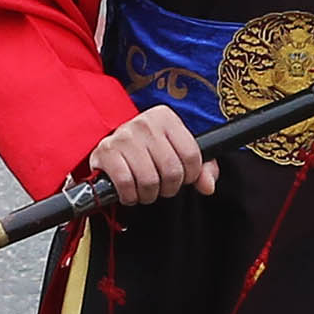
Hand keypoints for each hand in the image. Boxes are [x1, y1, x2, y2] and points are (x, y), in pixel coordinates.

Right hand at [85, 104, 214, 206]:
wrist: (113, 149)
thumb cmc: (150, 152)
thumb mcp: (179, 153)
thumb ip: (203, 169)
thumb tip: (208, 186)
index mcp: (165, 118)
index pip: (192, 155)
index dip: (190, 175)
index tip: (183, 177)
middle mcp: (144, 123)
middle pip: (171, 170)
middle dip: (169, 188)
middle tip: (163, 187)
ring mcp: (123, 136)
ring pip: (149, 180)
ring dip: (149, 194)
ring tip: (146, 190)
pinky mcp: (106, 151)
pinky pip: (125, 183)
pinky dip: (130, 195)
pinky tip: (130, 192)